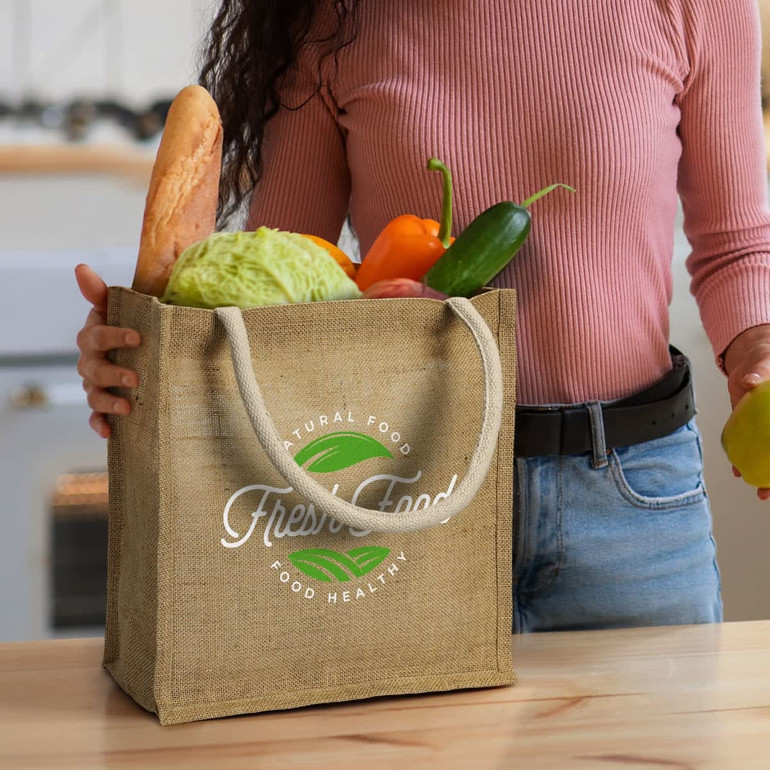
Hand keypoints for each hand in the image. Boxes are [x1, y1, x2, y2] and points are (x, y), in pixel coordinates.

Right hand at [74, 264, 140, 438]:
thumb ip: (102, 292)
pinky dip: (99, 424)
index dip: (114, 336)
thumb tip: (79, 267)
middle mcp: (90, 361)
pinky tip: (110, 433)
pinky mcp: (103, 404)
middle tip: (136, 377)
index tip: (138, 338)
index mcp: (94, 336)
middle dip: (113, 373)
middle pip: (93, 369)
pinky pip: (95, 417)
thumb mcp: (121, 308)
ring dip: (108, 402)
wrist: (141, 349)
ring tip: (127, 407)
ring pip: (93, 395)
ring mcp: (95, 384)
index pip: (96, 336)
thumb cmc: (130, 325)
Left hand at [722, 323, 769, 499]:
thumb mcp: (765, 364)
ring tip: (759, 491)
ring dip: (767, 475)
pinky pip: (752, 446)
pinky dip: (746, 458)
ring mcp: (768, 428)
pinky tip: (738, 470)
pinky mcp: (755, 428)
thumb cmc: (765, 360)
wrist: (751, 360)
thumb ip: (760, 373)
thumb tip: (750, 382)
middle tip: (768, 492)